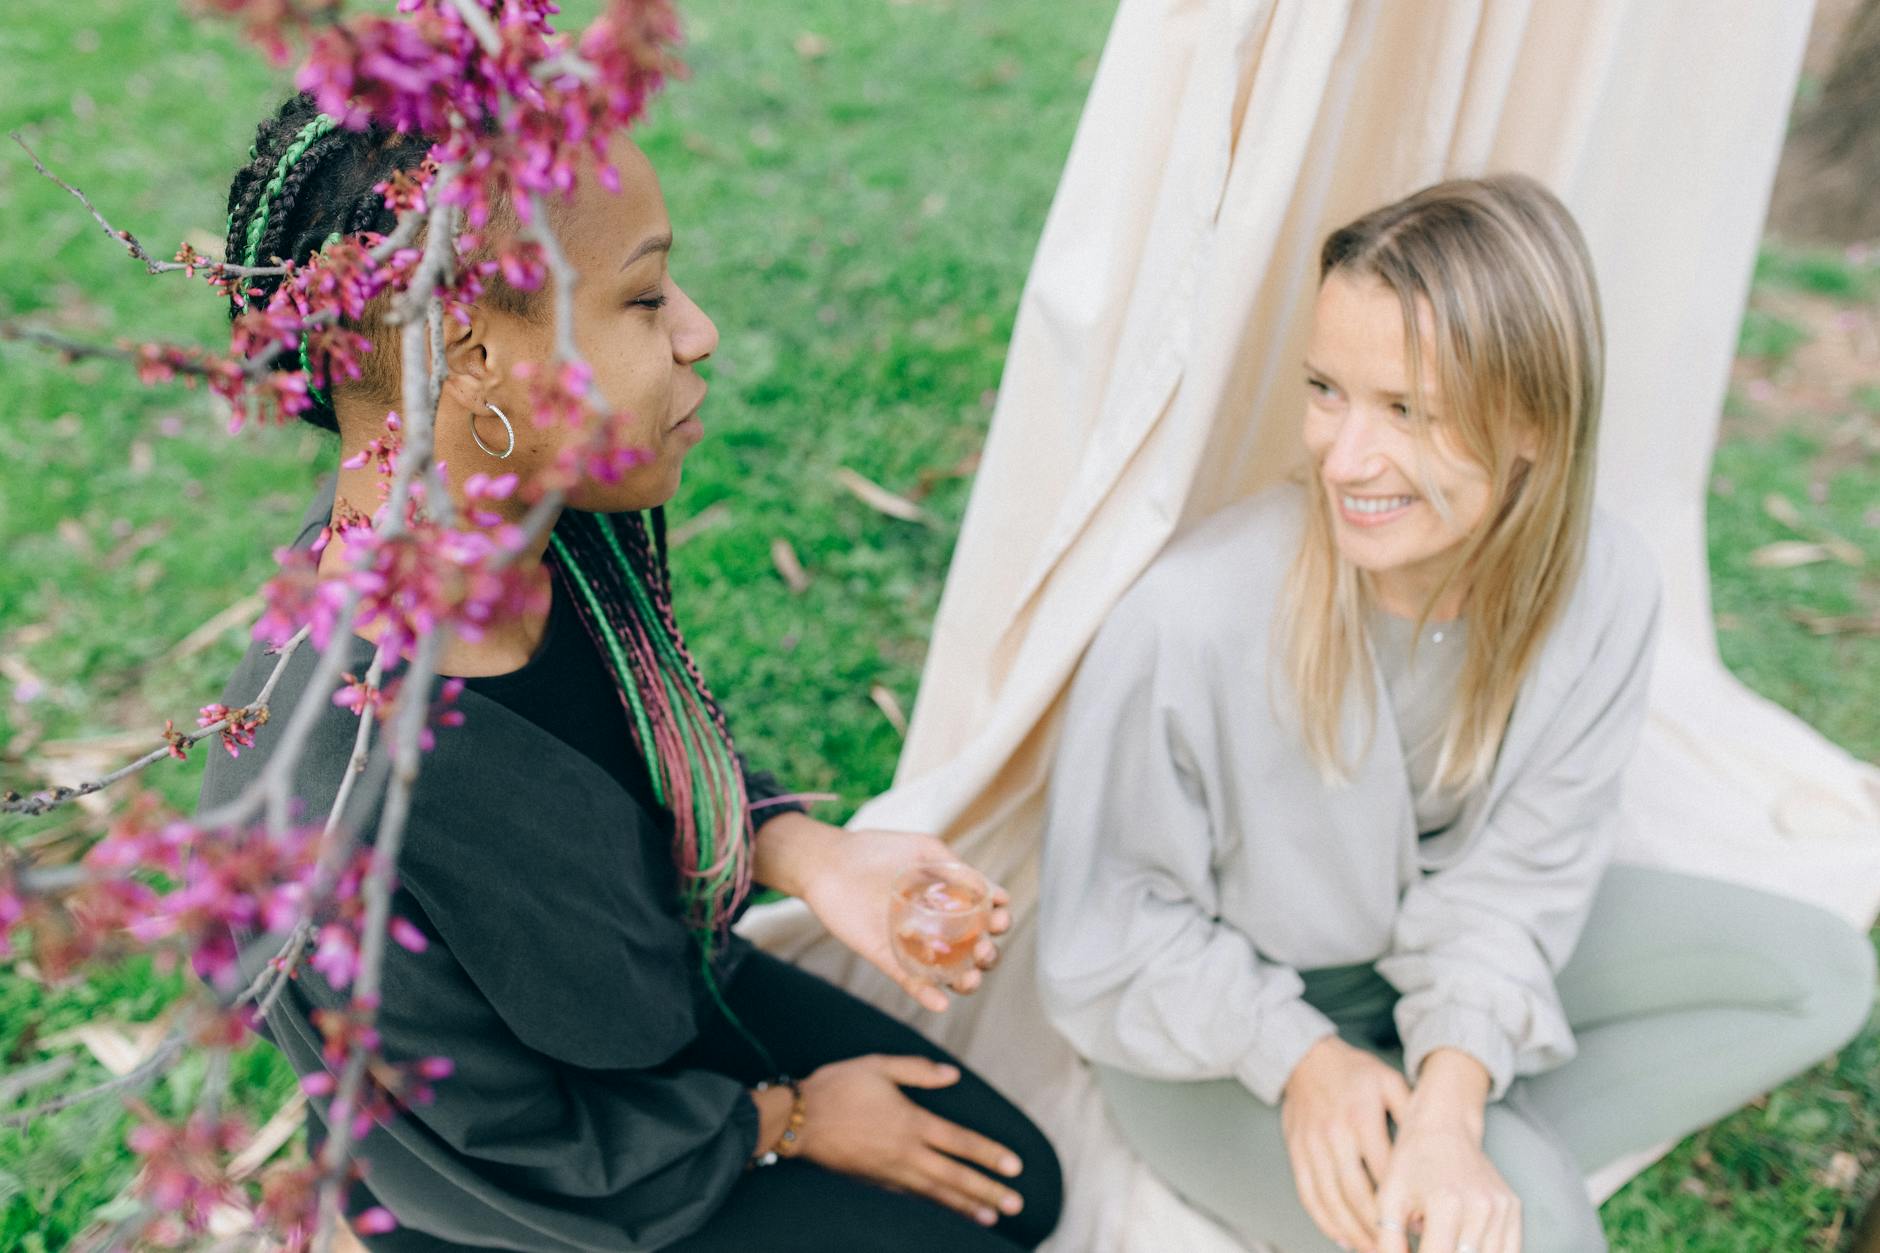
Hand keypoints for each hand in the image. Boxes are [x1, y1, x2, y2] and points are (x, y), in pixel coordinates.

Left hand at [760, 815, 1009, 1011]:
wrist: (829, 861)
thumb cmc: (877, 850)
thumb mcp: (924, 850)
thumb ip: (956, 868)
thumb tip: (994, 892)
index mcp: (948, 900)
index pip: (984, 919)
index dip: (999, 923)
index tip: (999, 919)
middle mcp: (935, 926)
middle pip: (973, 951)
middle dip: (988, 957)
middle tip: (984, 950)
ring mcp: (912, 944)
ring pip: (947, 973)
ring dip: (965, 982)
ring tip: (969, 979)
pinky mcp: (886, 956)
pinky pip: (910, 981)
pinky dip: (927, 995)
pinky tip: (941, 1004)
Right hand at [796, 1054, 1026, 1227]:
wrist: (797, 1120)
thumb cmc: (837, 1087)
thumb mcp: (878, 1066)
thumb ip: (918, 1070)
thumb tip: (953, 1075)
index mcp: (911, 1122)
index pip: (959, 1142)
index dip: (989, 1155)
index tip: (1015, 1167)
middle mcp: (905, 1153)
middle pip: (955, 1177)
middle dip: (988, 1191)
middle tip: (1016, 1204)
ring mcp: (890, 1172)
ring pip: (936, 1193)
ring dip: (966, 1205)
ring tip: (992, 1216)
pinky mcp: (876, 1182)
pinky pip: (913, 1197)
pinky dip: (935, 1205)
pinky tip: (948, 1209)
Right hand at [1280, 1036, 1408, 1252]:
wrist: (1305, 1058)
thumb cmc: (1353, 1072)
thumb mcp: (1390, 1082)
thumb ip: (1412, 1114)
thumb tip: (1434, 1157)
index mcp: (1361, 1117)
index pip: (1384, 1172)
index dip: (1402, 1204)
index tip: (1420, 1227)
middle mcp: (1335, 1134)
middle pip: (1356, 1194)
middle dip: (1378, 1229)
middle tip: (1394, 1248)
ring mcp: (1312, 1146)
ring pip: (1331, 1200)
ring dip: (1352, 1231)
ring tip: (1371, 1250)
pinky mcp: (1297, 1153)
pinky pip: (1308, 1195)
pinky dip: (1324, 1221)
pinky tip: (1341, 1236)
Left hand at [1374, 1050, 1518, 1252]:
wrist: (1444, 1127)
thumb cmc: (1412, 1162)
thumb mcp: (1389, 1199)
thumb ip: (1390, 1240)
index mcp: (1446, 1203)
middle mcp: (1480, 1207)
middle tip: (1430, 1243)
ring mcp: (1502, 1209)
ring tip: (1445, 1239)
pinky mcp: (1514, 1209)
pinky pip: (1509, 1250)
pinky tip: (1464, 1244)